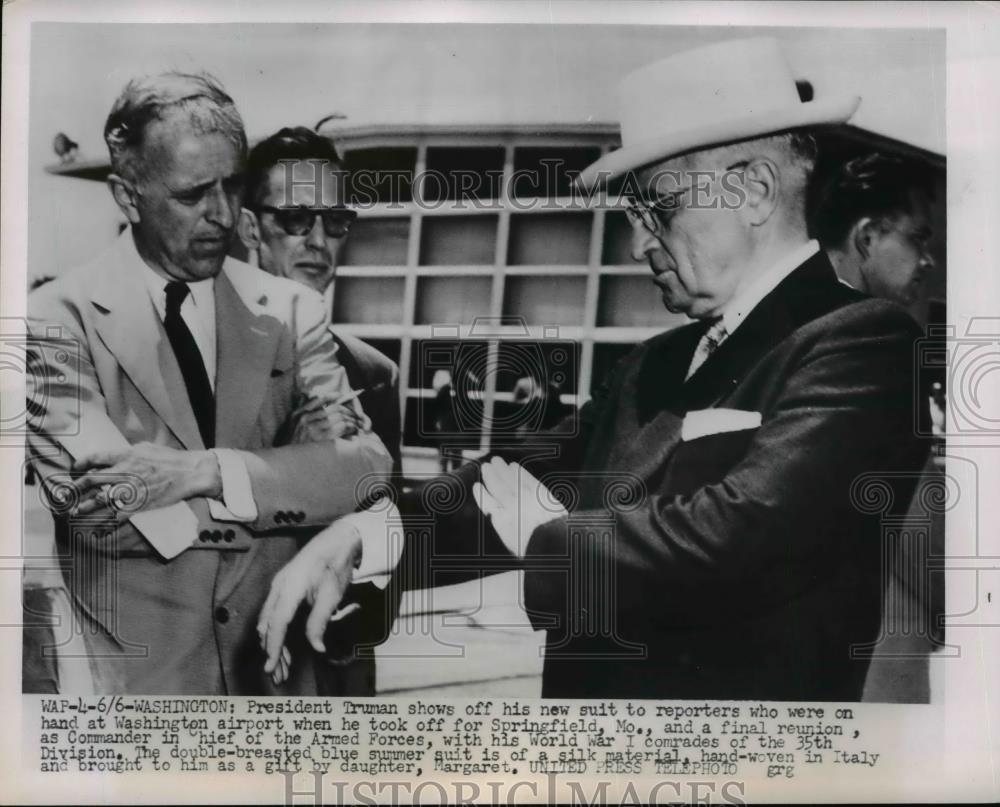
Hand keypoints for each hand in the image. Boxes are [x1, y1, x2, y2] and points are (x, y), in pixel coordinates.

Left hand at [70, 442, 220, 516]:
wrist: (190, 473)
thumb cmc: (171, 459)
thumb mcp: (146, 447)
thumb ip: (128, 451)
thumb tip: (115, 455)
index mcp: (126, 455)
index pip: (95, 458)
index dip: (81, 463)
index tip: (75, 468)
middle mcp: (124, 471)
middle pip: (91, 480)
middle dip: (75, 488)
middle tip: (68, 494)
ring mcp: (131, 489)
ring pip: (99, 500)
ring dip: (84, 507)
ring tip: (75, 512)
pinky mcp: (139, 505)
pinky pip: (116, 516)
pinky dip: (104, 524)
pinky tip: (96, 529)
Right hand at [257, 518, 362, 682]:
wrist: (338, 539)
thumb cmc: (336, 564)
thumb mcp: (332, 595)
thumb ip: (320, 622)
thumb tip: (317, 647)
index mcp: (290, 587)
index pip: (277, 624)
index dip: (273, 647)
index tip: (270, 666)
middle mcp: (278, 586)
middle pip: (268, 625)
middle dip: (271, 651)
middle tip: (277, 674)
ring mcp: (278, 586)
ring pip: (268, 621)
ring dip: (272, 643)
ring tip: (280, 666)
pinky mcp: (283, 587)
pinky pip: (273, 613)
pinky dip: (275, 631)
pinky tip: (280, 645)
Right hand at [291, 397, 366, 442]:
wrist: (289, 462)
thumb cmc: (294, 445)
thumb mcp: (293, 427)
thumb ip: (304, 414)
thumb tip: (320, 404)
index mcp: (299, 414)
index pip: (319, 399)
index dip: (333, 396)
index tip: (341, 396)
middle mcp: (305, 419)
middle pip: (334, 408)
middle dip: (348, 411)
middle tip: (356, 416)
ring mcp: (313, 428)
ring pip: (340, 417)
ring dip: (352, 420)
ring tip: (357, 424)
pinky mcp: (321, 438)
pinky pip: (342, 427)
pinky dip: (350, 427)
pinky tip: (353, 430)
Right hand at [472, 457, 566, 557]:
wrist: (557, 542)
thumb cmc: (535, 546)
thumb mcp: (512, 541)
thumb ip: (502, 525)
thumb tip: (495, 514)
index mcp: (503, 521)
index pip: (488, 504)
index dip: (481, 494)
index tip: (477, 486)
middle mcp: (513, 507)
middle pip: (499, 488)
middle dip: (491, 476)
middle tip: (486, 466)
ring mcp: (527, 498)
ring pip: (511, 480)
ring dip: (502, 470)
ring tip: (496, 461)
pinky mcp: (541, 493)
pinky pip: (527, 479)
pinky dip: (519, 471)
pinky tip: (514, 466)